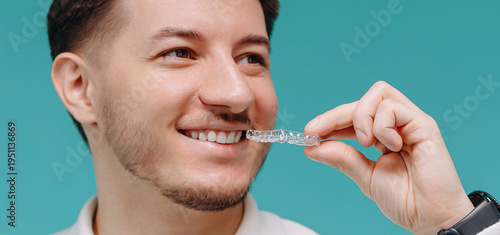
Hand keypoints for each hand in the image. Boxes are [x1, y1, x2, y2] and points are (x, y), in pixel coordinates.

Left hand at [304, 81, 473, 234]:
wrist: (430, 217)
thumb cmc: (405, 199)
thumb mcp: (365, 176)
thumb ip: (342, 158)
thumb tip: (311, 147)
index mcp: (384, 135)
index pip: (353, 116)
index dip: (330, 119)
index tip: (309, 131)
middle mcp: (398, 124)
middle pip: (363, 100)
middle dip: (335, 114)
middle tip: (318, 132)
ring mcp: (411, 122)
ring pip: (378, 94)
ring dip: (361, 118)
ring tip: (366, 144)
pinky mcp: (424, 124)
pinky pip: (392, 108)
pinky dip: (381, 126)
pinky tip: (390, 146)